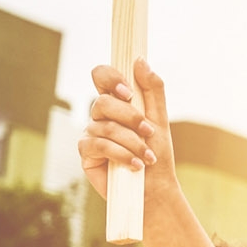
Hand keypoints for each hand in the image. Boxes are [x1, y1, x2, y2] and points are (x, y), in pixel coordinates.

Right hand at [77, 59, 170, 200]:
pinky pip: (98, 146)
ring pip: (104, 127)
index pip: (101, 75)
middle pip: (102, 102)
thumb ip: (152, 88)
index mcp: (117, 101)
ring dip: (132, 142)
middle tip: (149, 131)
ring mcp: (90, 133)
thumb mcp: (160, 117)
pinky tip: (135, 164)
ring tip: (147, 155)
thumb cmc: (157, 150)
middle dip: (131, 117)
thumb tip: (140, 61)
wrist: (154, 185)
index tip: (128, 91)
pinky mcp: (86, 154)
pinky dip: (121, 154)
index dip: (110, 78)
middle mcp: (100, 115)